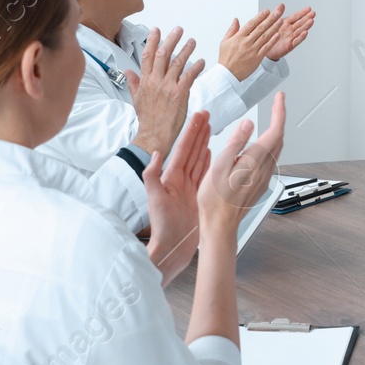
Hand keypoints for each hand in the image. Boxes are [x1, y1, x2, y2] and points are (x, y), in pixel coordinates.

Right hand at [129, 26, 202, 158]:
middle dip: (171, 39)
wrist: (154, 134)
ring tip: (192, 41)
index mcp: (146, 80)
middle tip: (179, 29)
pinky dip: (196, 67)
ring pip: (178, 62)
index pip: (148, 56)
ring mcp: (168, 86)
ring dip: (186, 50)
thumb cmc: (147, 118)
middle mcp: (156, 81)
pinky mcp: (180, 94)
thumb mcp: (136, 99)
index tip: (156, 30)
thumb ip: (133, 83)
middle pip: (163, 54)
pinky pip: (189, 76)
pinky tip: (201, 61)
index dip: (152, 41)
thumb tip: (127, 71)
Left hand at [144, 111, 210, 285]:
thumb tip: (155, 155)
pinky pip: (205, 175)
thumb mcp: (154, 200)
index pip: (182, 149)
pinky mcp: (198, 197)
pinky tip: (212, 154)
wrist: (172, 249)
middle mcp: (180, 181)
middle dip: (199, 132)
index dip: (190, 132)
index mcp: (171, 178)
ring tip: (211, 129)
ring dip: (205, 143)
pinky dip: (209, 162)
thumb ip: (152, 176)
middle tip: (206, 115)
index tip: (198, 117)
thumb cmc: (162, 228)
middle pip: (192, 150)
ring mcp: (190, 188)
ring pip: (199, 160)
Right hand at [198, 92, 286, 236]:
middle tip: (276, 104)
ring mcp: (264, 178)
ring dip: (276, 132)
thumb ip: (236, 142)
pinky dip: (270, 146)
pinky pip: (270, 160)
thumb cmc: (215, 199)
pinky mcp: (260, 185)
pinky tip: (260, 146)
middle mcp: (264, 168)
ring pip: (276, 150)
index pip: (276, 130)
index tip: (280, 98)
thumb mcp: (219, 165)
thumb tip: (248, 123)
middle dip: (279, 118)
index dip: (280, 111)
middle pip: (279, 138)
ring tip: (271, 120)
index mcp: (255, 160)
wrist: (220, 225)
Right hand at [217, 6, 285, 80]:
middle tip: (277, 12)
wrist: (228, 74)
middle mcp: (246, 42)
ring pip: (265, 36)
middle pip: (260, 28)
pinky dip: (272, 41)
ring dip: (274, 28)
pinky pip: (266, 48)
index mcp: (238, 37)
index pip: (251, 24)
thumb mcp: (224, 42)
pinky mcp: (257, 58)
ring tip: (280, 20)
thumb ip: (232, 30)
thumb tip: (236, 19)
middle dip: (270, 19)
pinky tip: (277, 35)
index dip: (260, 16)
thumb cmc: (226, 59)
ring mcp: (252, 50)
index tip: (266, 11)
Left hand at [266, 6, 314, 61]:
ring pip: (300, 31)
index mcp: (285, 24)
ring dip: (306, 26)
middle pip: (300, 23)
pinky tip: (305, 32)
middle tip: (313, 13)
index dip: (302, 12)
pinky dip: (301, 37)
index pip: (295, 16)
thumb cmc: (268, 36)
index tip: (308, 8)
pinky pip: (296, 41)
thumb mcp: (271, 23)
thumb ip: (277, 13)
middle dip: (307, 18)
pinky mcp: (289, 46)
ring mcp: (290, 38)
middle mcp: (289, 30)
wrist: (264, 49)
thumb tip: (281, 5)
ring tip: (311, 21)